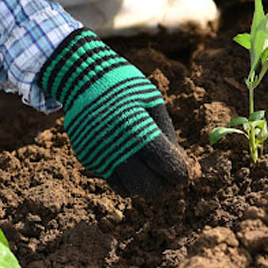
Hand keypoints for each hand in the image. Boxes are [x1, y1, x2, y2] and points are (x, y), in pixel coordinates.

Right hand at [39, 28, 187, 196]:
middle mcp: (118, 149)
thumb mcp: (153, 101)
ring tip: (153, 170)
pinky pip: (115, 182)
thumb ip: (166, 133)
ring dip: (147, 186)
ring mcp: (101, 156)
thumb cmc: (125, 86)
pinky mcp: (90, 160)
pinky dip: (128, 179)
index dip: (181, 174)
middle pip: (149, 187)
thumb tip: (178, 161)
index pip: (168, 167)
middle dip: (166, 186)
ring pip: (131, 190)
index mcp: (139, 131)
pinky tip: (134, 163)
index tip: (185, 171)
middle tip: (172, 178)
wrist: (82, 77)